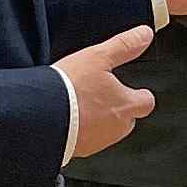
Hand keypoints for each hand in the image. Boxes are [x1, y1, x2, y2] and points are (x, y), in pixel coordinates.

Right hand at [55, 26, 156, 158]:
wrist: (41, 117)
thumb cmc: (70, 89)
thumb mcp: (98, 57)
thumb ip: (124, 46)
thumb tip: (145, 34)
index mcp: (126, 106)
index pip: (146, 102)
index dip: (141, 94)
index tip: (135, 89)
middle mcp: (116, 128)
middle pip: (128, 120)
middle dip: (119, 109)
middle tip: (102, 95)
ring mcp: (97, 142)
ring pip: (107, 131)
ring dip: (99, 121)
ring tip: (81, 105)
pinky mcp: (79, 151)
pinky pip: (86, 141)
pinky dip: (81, 131)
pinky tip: (68, 119)